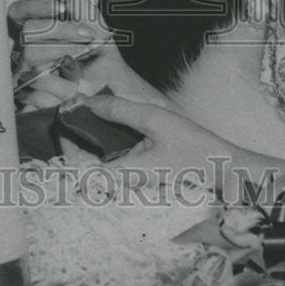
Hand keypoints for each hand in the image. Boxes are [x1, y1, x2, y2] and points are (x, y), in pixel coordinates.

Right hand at [10, 0, 168, 109]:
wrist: (111, 81)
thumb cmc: (99, 48)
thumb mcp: (89, 16)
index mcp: (36, 28)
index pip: (18, 11)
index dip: (37, 6)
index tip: (63, 9)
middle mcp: (26, 49)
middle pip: (28, 31)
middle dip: (62, 31)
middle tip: (86, 38)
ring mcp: (25, 72)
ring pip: (32, 55)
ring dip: (64, 53)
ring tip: (83, 59)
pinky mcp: (30, 96)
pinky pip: (36, 83)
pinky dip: (60, 81)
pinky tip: (74, 82)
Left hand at [81, 93, 241, 189]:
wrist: (219, 166)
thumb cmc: (192, 146)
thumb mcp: (154, 119)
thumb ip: (119, 111)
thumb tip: (87, 102)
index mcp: (122, 176)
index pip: (77, 170)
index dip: (66, 144)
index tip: (65, 117)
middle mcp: (122, 183)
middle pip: (83, 166)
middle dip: (75, 137)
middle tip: (75, 108)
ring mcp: (129, 180)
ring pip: (96, 162)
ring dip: (89, 138)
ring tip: (88, 109)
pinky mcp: (136, 174)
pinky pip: (111, 160)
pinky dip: (105, 141)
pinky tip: (107, 120)